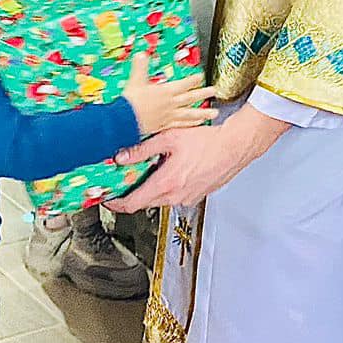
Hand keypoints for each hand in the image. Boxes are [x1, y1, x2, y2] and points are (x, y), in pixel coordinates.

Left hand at [106, 103, 289, 211]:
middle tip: (122, 181)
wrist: (234, 147)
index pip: (133, 203)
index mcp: (167, 183)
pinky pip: (173, 195)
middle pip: (145, 203)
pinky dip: (165, 187)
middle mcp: (176, 196)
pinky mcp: (195, 196)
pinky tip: (167, 171)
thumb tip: (121, 157)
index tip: (108, 198)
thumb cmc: (207, 141)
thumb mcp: (169, 139)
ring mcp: (187, 198)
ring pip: (160, 199)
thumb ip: (141, 149)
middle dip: (131, 194)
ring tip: (147, 170)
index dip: (117, 203)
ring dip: (150, 188)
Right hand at [119, 52, 215, 136]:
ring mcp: (169, 115)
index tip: (202, 76)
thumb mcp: (136, 80)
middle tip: (215, 92)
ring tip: (214, 113)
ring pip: (190, 114)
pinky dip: (191, 124)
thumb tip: (141, 55)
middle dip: (203, 94)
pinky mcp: (165, 125)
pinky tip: (198, 123)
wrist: (126, 120)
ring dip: (203, 112)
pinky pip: (181, 124)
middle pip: (190, 98)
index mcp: (165, 92)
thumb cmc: (131, 102)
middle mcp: (170, 104)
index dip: (193, 80)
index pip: (183, 84)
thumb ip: (140, 67)